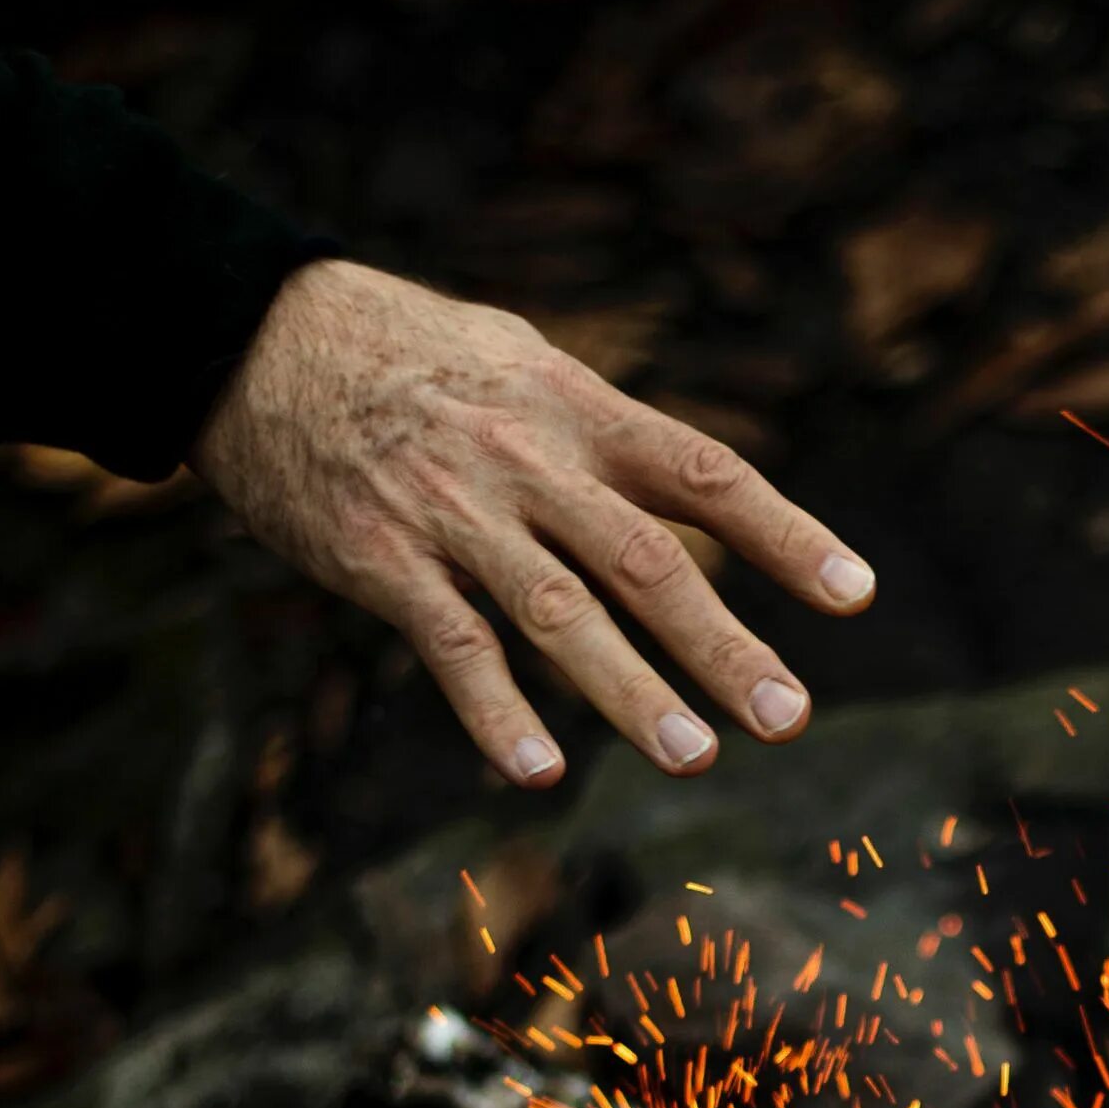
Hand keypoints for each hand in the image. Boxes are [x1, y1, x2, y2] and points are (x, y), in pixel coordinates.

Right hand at [195, 260, 875, 785]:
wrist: (254, 332)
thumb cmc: (405, 355)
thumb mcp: (518, 360)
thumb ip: (601, 434)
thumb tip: (690, 495)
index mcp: (577, 408)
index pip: (704, 473)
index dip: (784, 533)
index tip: (854, 595)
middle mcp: (529, 461)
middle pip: (648, 559)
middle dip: (724, 644)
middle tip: (789, 718)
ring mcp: (454, 514)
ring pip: (559, 613)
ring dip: (630, 693)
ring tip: (695, 759)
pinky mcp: (380, 561)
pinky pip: (452, 646)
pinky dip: (495, 714)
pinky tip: (534, 774)